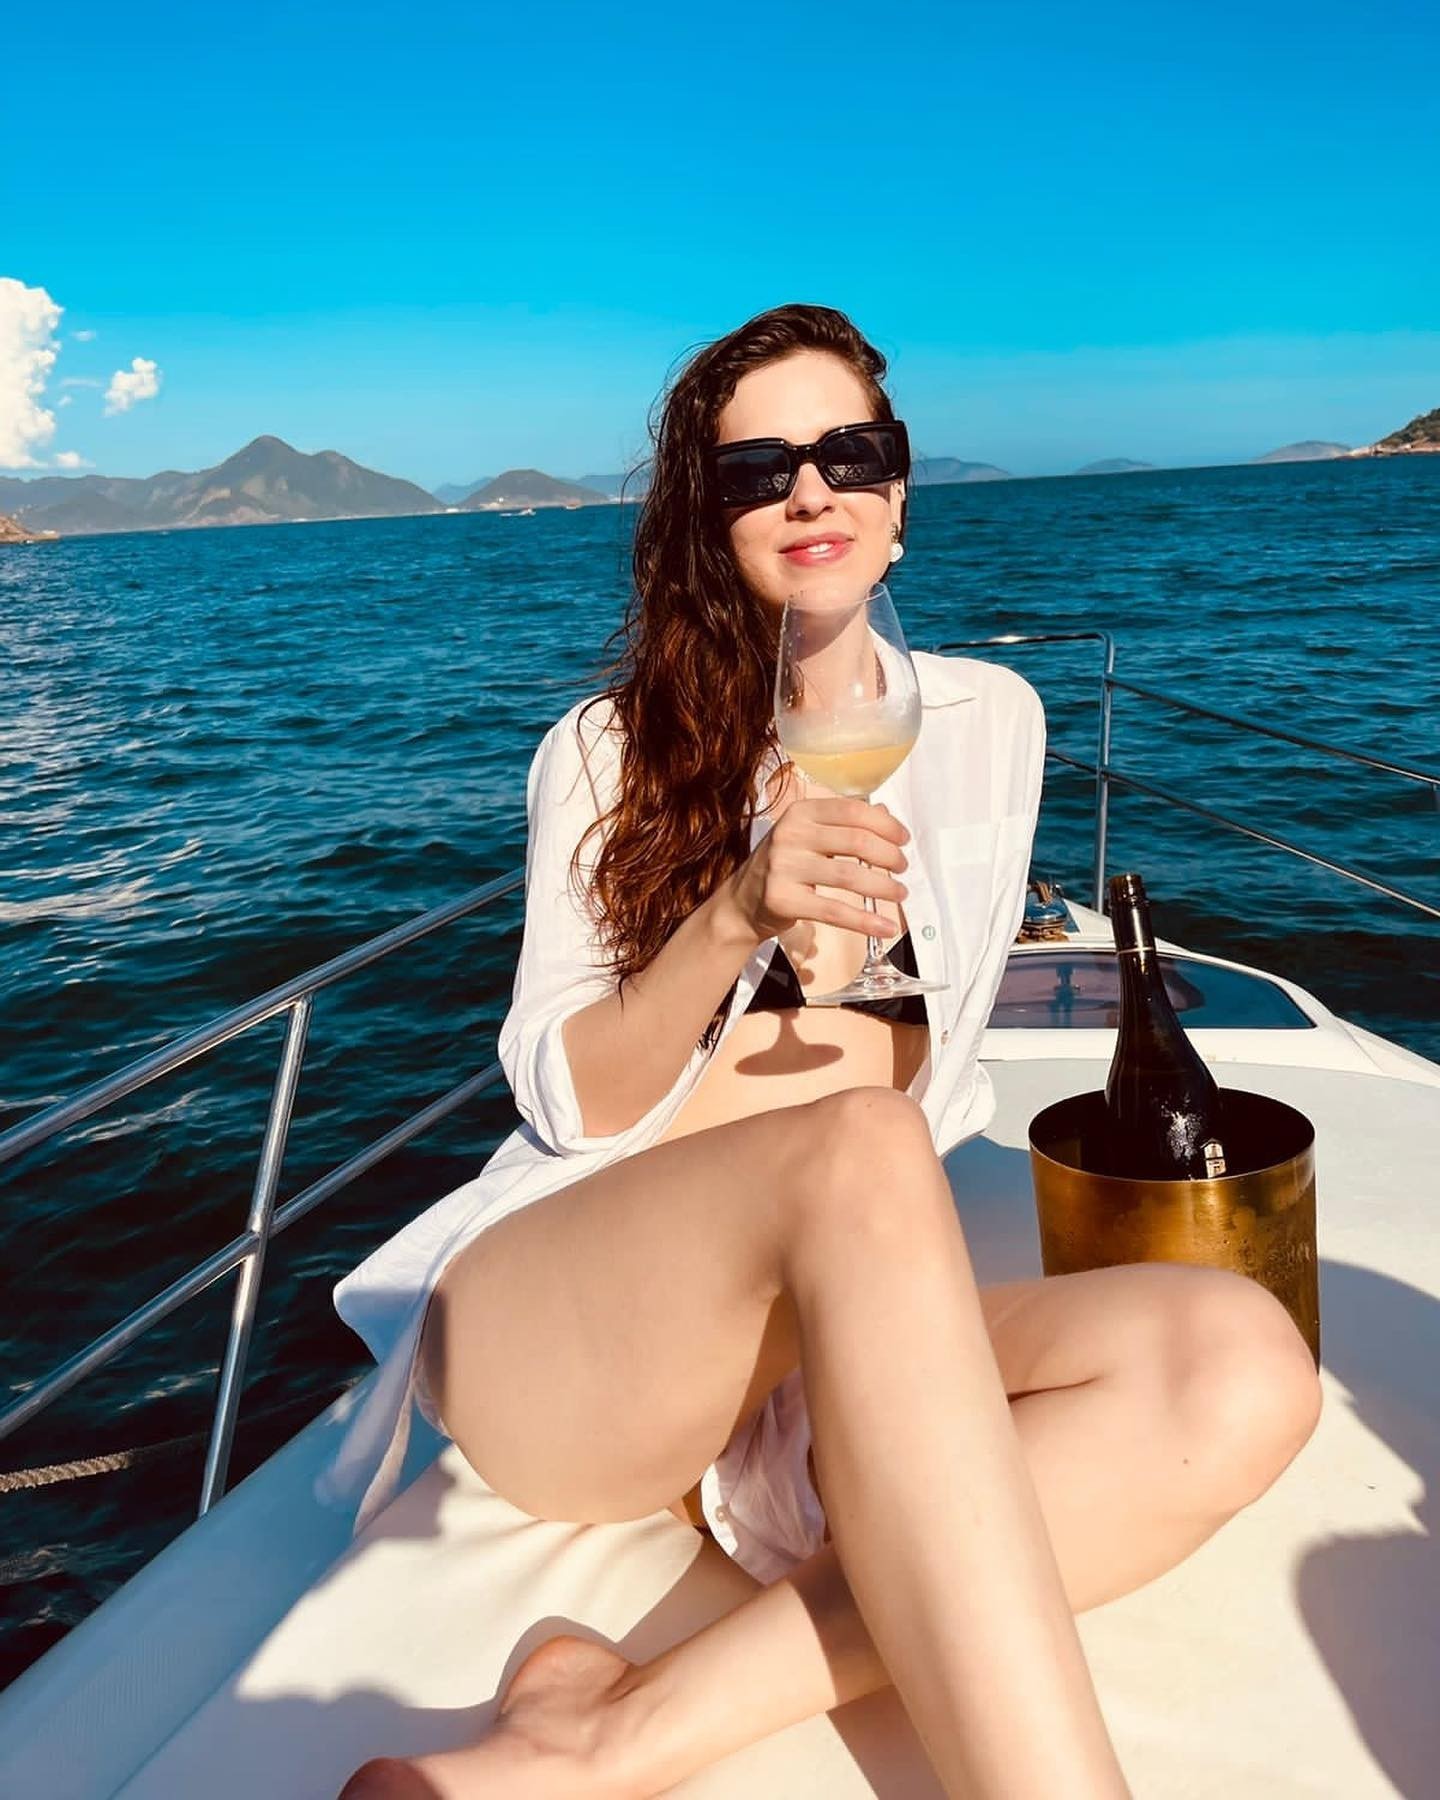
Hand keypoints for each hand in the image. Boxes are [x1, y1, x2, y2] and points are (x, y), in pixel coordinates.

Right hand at [719, 796, 909, 943]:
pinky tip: (886, 927)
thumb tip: (886, 815)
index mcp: (800, 812)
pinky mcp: (784, 900)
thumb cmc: (783, 866)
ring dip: (884, 886)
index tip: (903, 839)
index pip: (852, 810)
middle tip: (903, 868)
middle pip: (856, 841)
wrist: (742, 904)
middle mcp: (790, 835)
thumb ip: (843, 823)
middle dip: (889, 855)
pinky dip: (866, 921)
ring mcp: (784, 867)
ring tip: (900, 893)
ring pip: (849, 876)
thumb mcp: (807, 835)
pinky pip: (834, 911)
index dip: (885, 824)